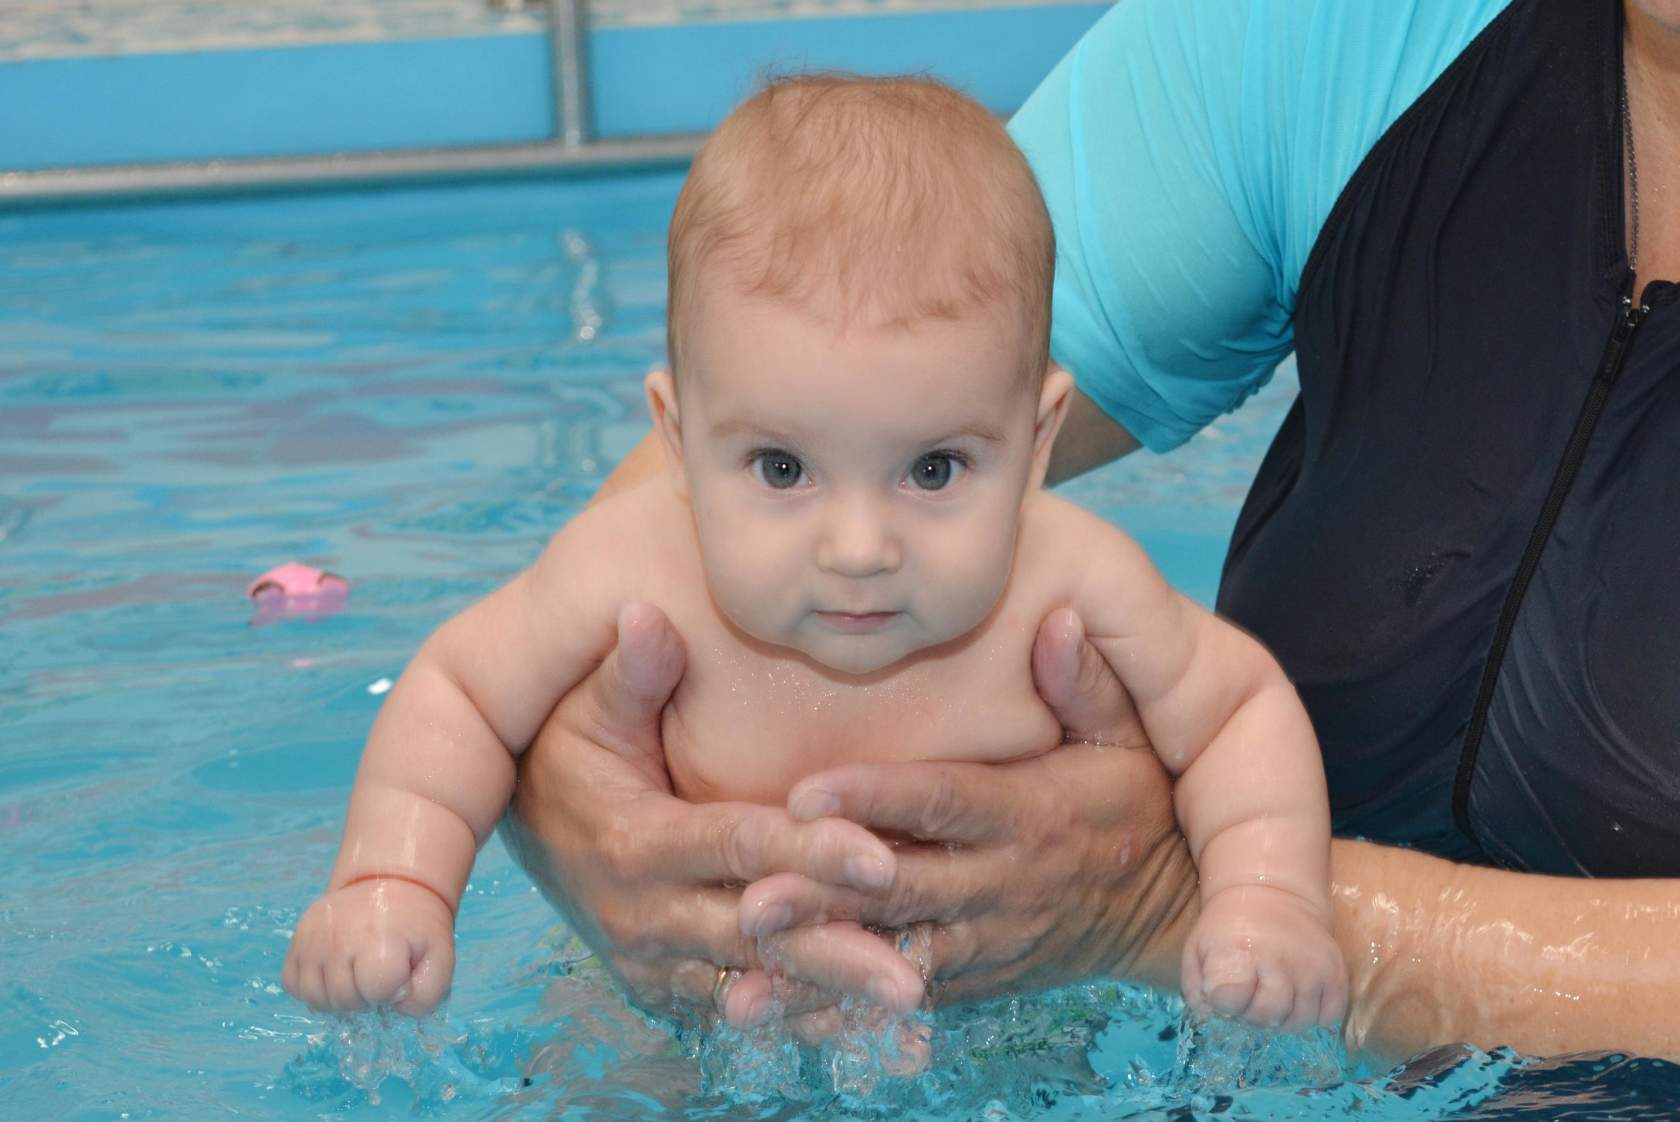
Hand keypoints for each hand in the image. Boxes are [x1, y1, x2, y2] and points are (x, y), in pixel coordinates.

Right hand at [282, 877, 455, 1014]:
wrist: (390, 885)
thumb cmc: (415, 927)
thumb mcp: (440, 956)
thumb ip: (427, 994)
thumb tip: (395, 1007)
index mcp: (379, 938)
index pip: (377, 992)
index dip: (392, 991)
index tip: (399, 972)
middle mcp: (339, 937)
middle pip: (344, 1000)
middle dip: (366, 997)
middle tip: (378, 973)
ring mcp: (312, 938)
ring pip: (316, 998)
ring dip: (339, 998)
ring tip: (357, 975)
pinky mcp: (297, 939)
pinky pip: (293, 985)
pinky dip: (313, 988)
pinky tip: (335, 973)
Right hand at [499, 603, 918, 1025]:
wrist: (524, 826)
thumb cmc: (571, 752)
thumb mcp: (589, 710)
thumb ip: (630, 672)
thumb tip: (645, 612)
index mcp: (636, 843)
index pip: (736, 845)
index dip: (806, 851)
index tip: (880, 859)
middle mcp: (647, 915)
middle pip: (757, 935)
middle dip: (837, 954)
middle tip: (912, 977)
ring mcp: (658, 960)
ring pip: (757, 982)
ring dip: (830, 999)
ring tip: (905, 1007)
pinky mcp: (670, 985)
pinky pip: (741, 1006)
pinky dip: (799, 1019)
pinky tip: (861, 1030)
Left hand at [741, 608, 1201, 1006]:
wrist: (1167, 911)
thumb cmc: (1135, 804)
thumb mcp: (1129, 739)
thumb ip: (1087, 683)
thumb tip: (1060, 617)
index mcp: (1027, 815)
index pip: (943, 803)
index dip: (876, 799)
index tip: (807, 792)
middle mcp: (998, 885)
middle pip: (900, 891)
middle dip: (824, 897)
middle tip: (749, 898)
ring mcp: (982, 941)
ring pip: (888, 957)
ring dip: (817, 965)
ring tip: (744, 971)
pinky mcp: (969, 979)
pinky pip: (896, 995)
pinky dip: (838, 1008)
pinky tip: (775, 1009)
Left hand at [1181, 884, 1347, 1031]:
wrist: (1272, 893)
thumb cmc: (1229, 928)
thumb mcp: (1198, 948)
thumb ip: (1196, 989)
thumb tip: (1209, 1018)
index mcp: (1237, 951)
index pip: (1229, 1000)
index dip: (1224, 1004)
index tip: (1225, 994)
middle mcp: (1278, 960)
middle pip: (1267, 1015)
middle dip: (1253, 1016)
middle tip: (1250, 999)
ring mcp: (1311, 968)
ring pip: (1299, 1022)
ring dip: (1282, 1019)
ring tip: (1272, 998)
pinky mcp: (1335, 972)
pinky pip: (1330, 1015)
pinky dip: (1314, 1016)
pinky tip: (1298, 999)